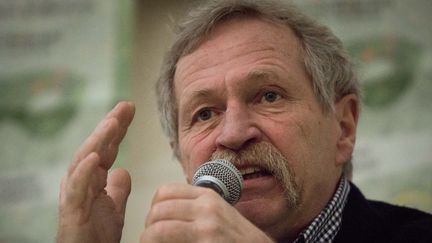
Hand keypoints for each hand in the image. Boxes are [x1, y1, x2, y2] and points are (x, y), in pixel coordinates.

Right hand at [57, 101, 134, 242]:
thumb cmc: (97, 236)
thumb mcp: (114, 209)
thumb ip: (118, 188)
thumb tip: (122, 170)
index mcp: (92, 179)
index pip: (107, 147)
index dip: (118, 128)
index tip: (131, 108)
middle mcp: (81, 182)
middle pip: (95, 147)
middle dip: (110, 125)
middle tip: (126, 106)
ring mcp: (75, 194)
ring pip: (84, 160)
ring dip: (99, 140)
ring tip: (113, 123)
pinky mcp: (72, 210)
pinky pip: (77, 187)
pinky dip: (85, 170)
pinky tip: (96, 155)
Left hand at [141, 183, 273, 242]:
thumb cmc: (239, 239)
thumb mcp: (220, 213)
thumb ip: (196, 207)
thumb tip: (164, 211)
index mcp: (208, 195)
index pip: (165, 191)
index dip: (154, 208)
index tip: (155, 222)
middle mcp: (207, 207)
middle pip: (158, 210)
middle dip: (149, 228)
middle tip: (151, 240)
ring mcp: (207, 227)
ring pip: (158, 229)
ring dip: (149, 241)